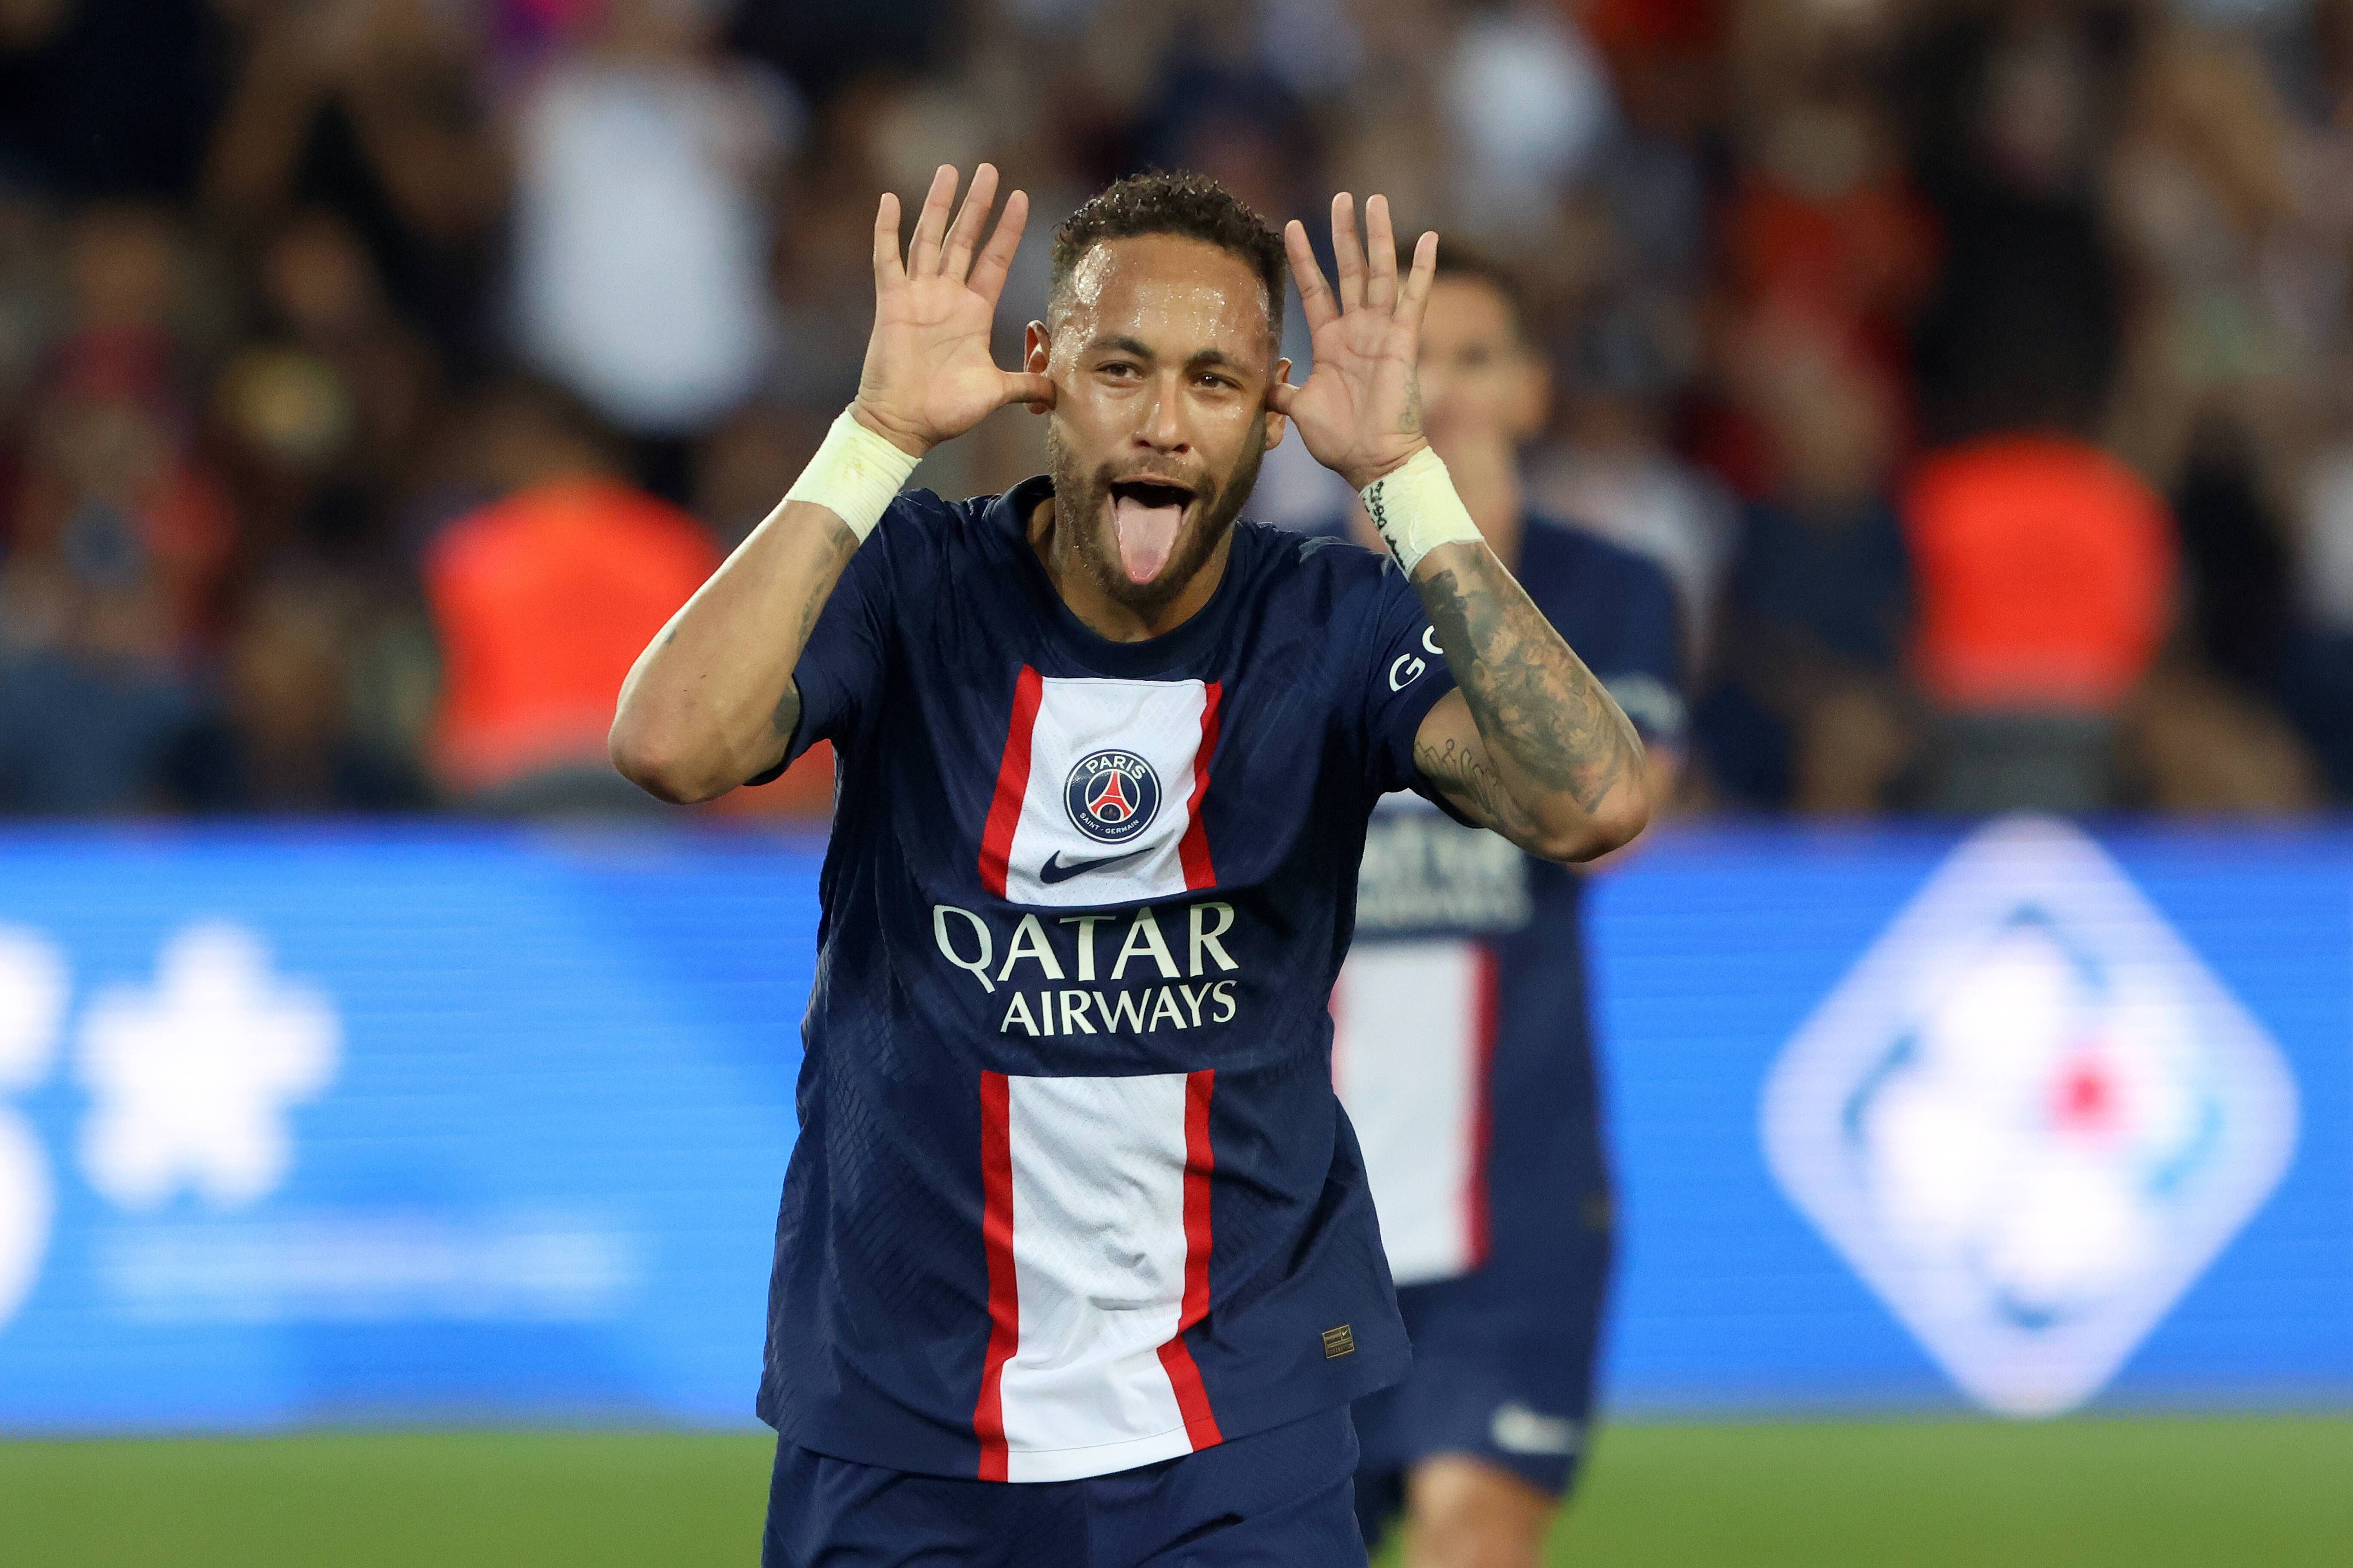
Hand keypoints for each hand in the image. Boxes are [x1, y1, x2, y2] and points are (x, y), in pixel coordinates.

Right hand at [852, 164, 1053, 459]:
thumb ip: (1027, 385)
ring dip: (939, 204)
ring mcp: (918, 296)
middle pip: (965, 238)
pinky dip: (886, 229)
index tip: (1021, 197)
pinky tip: (889, 198)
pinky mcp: (891, 302)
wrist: (904, 425)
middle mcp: (947, 296)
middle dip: (977, 204)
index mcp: (974, 311)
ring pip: (929, 238)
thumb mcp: (996, 392)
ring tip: (949, 170)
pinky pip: (887, 258)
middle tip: (988, 169)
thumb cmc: (946, 411)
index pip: (995, 259)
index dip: (1008, 229)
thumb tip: (1060, 391)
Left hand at [1270, 194, 1438, 491]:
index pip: (1315, 289)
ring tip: (1373, 200)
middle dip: (1344, 234)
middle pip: (1350, 270)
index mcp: (1331, 342)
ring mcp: (1382, 333)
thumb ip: (1279, 388)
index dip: (1303, 259)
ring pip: (1379, 273)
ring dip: (1377, 237)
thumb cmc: (1340, 440)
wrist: (1372, 463)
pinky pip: (1415, 298)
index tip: (1291, 226)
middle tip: (1343, 197)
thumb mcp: (1297, 410)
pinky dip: (1422, 269)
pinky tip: (1427, 238)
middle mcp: (1357, 330)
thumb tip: (1261, 374)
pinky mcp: (1404, 341)